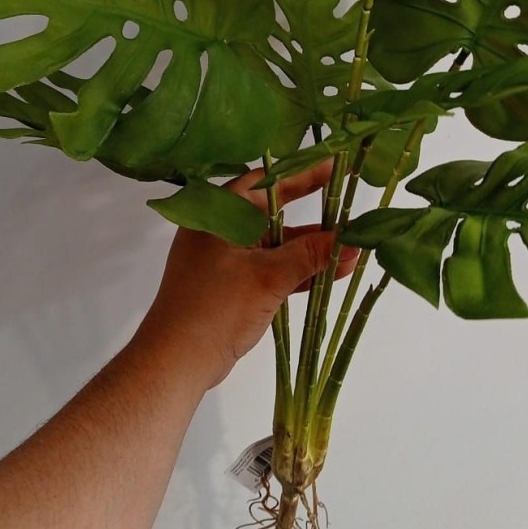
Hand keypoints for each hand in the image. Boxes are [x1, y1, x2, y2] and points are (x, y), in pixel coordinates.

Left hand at [137, 161, 358, 390]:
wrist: (175, 361)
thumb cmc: (214, 307)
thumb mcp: (267, 277)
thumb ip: (310, 255)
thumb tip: (352, 242)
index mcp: (218, 213)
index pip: (267, 181)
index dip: (303, 173)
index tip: (336, 166)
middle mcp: (220, 230)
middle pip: (274, 212)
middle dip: (313, 215)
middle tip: (349, 204)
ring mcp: (226, 259)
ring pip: (276, 244)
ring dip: (310, 249)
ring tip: (352, 247)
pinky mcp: (233, 286)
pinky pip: (271, 268)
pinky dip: (297, 271)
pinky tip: (333, 273)